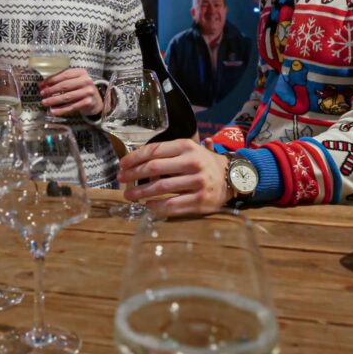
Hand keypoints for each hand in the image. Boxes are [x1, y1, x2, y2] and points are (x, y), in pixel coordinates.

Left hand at [39, 67, 102, 117]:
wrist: (96, 100)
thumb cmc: (81, 88)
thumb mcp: (75, 80)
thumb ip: (62, 80)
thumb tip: (43, 85)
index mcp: (81, 72)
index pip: (64, 74)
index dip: (52, 80)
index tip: (42, 84)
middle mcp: (86, 81)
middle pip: (65, 86)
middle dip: (51, 90)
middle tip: (42, 94)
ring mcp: (88, 92)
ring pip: (67, 97)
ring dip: (54, 100)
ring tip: (44, 102)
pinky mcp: (88, 102)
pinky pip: (71, 107)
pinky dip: (61, 110)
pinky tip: (53, 111)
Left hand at [117, 139, 232, 216]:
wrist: (232, 178)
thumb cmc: (204, 163)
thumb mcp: (188, 150)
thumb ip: (165, 152)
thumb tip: (134, 158)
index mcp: (186, 146)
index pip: (154, 150)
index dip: (134, 158)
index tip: (122, 165)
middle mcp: (192, 162)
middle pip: (154, 168)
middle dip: (133, 175)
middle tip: (121, 180)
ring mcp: (197, 182)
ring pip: (161, 187)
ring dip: (141, 193)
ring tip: (129, 196)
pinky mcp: (200, 200)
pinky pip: (172, 205)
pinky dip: (157, 207)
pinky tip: (148, 206)